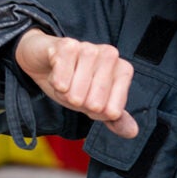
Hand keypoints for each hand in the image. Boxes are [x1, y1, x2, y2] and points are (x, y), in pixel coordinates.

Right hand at [14, 29, 137, 137]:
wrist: (43, 60)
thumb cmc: (73, 82)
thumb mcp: (94, 104)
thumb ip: (114, 118)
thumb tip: (132, 132)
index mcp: (123, 70)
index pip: (112, 112)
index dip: (95, 113)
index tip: (89, 97)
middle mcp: (111, 55)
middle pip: (94, 104)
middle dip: (78, 104)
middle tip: (73, 89)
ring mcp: (89, 47)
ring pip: (77, 94)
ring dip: (65, 94)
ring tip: (64, 82)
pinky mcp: (67, 45)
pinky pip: (61, 80)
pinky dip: (55, 83)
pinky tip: (55, 73)